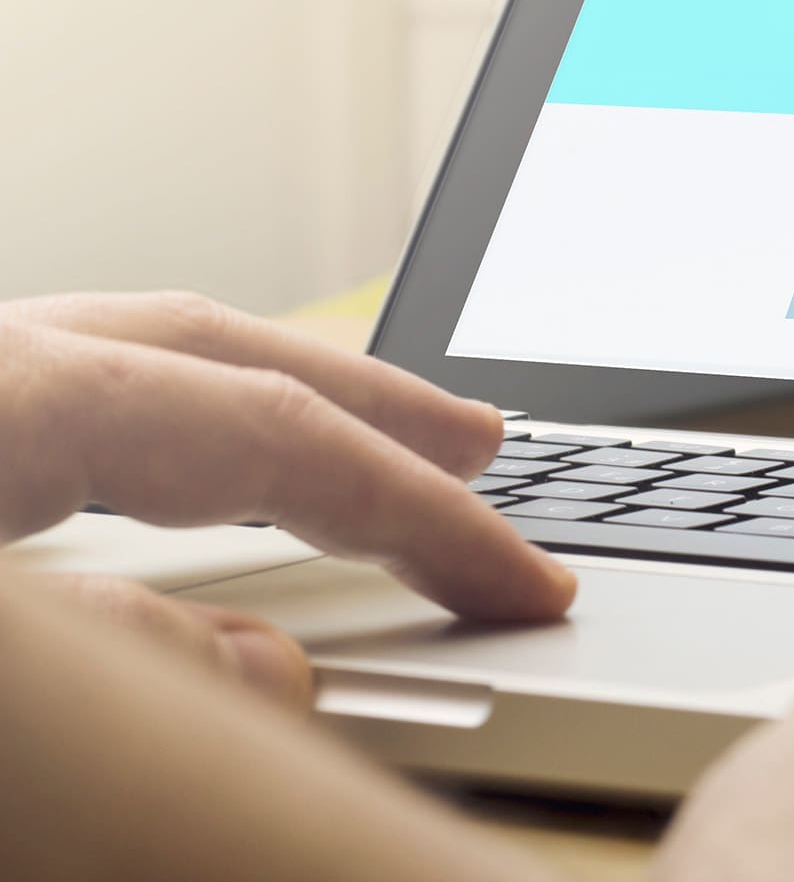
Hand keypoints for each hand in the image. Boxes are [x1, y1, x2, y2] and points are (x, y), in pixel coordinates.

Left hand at [0, 291, 576, 707]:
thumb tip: (267, 665)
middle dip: (370, 405)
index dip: (421, 512)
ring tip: (351, 449)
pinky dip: (155, 432)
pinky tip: (160, 480)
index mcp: (8, 398)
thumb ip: (130, 660)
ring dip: (266, 406)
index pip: (272, 435)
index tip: (517, 579)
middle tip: (479, 450)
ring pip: (127, 360)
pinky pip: (57, 399)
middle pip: (213, 353)